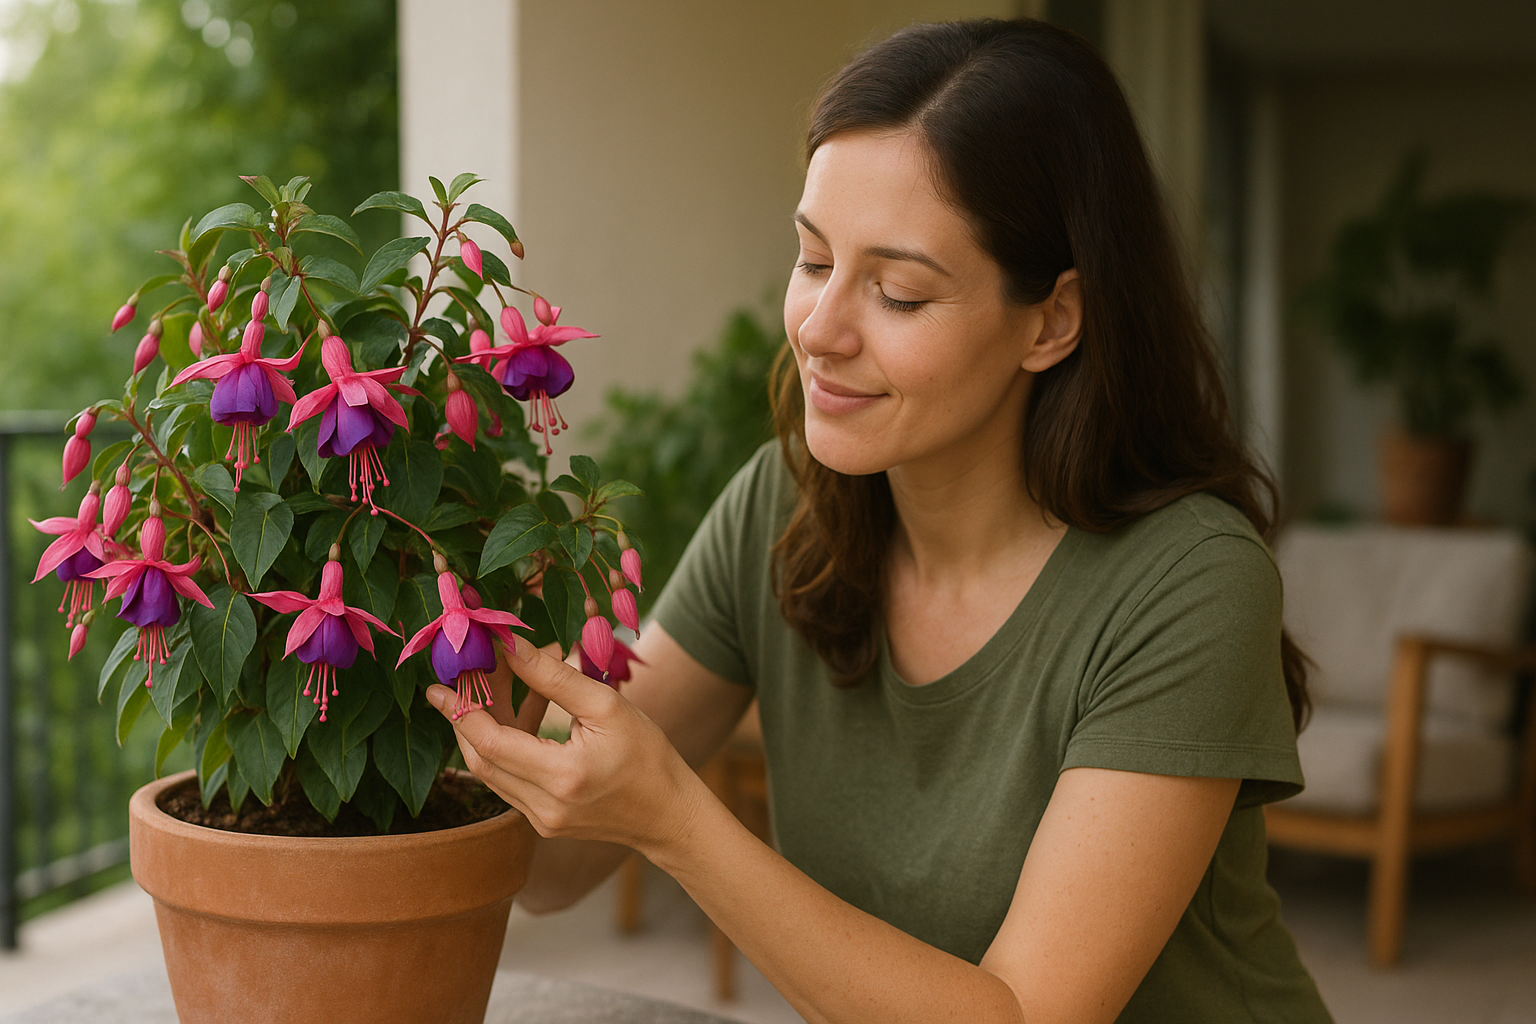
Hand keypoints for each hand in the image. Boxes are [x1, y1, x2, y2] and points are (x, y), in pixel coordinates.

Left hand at [426, 635, 707, 855]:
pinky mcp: (542, 822)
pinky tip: (523, 712)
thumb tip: (511, 647)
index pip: (493, 743)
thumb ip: (555, 678)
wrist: (668, 814)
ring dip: (485, 729)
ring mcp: (541, 820)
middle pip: (482, 760)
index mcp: (564, 777)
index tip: (441, 683)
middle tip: (461, 678)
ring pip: (492, 772)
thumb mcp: (607, 705)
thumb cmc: (648, 754)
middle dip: (465, 716)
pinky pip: (510, 781)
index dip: (462, 711)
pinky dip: (507, 746)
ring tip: (494, 685)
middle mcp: (544, 806)